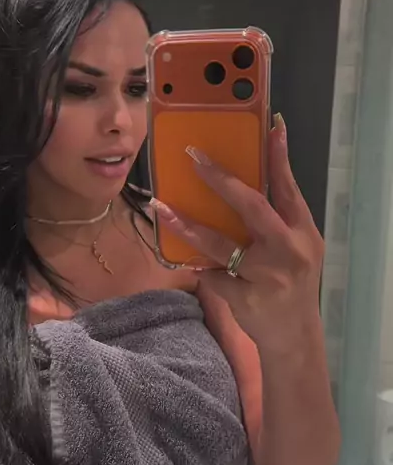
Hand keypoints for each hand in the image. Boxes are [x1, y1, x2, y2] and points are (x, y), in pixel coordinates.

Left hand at [151, 114, 324, 357]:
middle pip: (252, 207)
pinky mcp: (246, 297)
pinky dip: (202, 269)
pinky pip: (214, 276)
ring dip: (186, 224)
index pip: (289, 188)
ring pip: (219, 244)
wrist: (295, 338)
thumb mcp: (297, 250)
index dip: (279, 158)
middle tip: (193, 157)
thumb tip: (241, 186)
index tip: (271, 126)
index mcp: (302, 232)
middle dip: (221, 180)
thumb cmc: (292, 286)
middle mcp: (288, 250)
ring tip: (161, 207)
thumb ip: (277, 222)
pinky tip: (193, 265)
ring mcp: (266, 275)